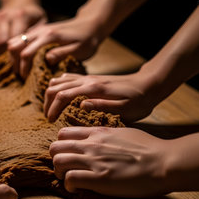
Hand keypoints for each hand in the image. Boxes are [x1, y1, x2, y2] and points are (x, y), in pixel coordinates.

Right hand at [0, 3, 45, 53]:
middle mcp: (6, 16)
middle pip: (2, 41)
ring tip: (8, 53)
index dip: (18, 51)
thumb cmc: (33, 16)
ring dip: (0, 50)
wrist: (20, 2)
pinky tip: (2, 47)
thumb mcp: (42, 21)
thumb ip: (37, 34)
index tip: (22, 58)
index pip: (15, 38)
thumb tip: (33, 48)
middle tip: (15, 59)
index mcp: (20, 15)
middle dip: (9, 53)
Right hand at [8, 16, 104, 78]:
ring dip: (14, 56)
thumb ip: (62, 54)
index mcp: (49, 36)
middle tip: (22, 75)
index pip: (26, 53)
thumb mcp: (79, 50)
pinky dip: (18, 50)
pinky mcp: (38, 31)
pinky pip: (20, 39)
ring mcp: (38, 29)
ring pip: (14, 41)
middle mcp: (40, 31)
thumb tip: (46, 60)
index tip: (27, 79)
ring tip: (22, 68)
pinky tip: (25, 60)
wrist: (91, 24)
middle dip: (15, 62)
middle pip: (14, 46)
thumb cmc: (88, 39)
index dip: (24, 68)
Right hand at [43, 72, 157, 121]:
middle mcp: (88, 80)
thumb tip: (81, 105)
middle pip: (56, 86)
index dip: (53, 108)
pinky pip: (67, 78)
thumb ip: (103, 106)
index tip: (51, 121)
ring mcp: (88, 77)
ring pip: (59, 80)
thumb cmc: (140, 100)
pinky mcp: (90, 78)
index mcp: (94, 89)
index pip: (63, 95)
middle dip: (48, 102)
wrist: (149, 84)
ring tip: (52, 110)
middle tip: (49, 118)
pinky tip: (60, 97)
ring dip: (51, 95)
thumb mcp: (126, 108)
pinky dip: (58, 86)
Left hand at [50, 127, 170, 196]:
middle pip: (55, 147)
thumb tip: (100, 140)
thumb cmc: (149, 148)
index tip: (67, 154)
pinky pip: (70, 179)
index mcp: (97, 132)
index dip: (61, 145)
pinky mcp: (99, 178)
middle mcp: (91, 144)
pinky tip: (76, 188)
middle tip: (64, 168)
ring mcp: (94, 160)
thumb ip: (106, 135)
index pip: (63, 133)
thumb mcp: (123, 133)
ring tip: (68, 179)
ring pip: (58, 161)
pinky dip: (68, 185)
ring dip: (59, 172)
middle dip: (56, 159)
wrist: (164, 161)